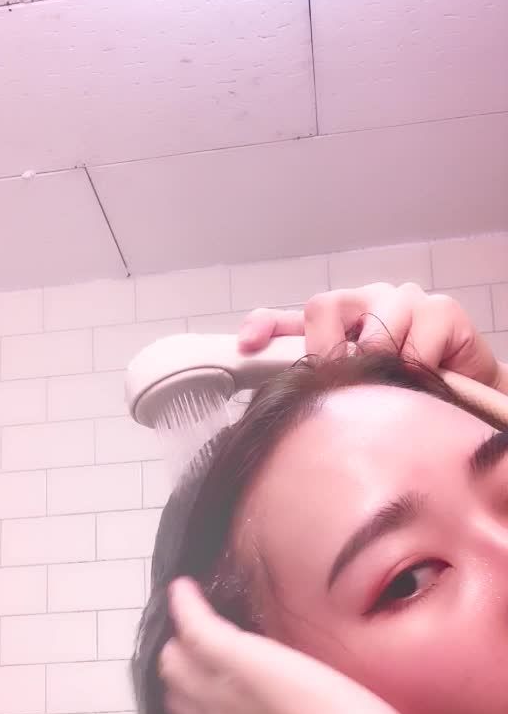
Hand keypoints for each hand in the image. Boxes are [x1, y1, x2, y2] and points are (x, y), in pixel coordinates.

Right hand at [159, 578, 418, 713]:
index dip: (201, 703)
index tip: (212, 683)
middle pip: (180, 694)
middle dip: (183, 671)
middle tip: (194, 645)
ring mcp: (222, 692)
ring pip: (176, 665)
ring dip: (182, 643)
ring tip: (190, 618)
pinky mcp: (235, 658)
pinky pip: (197, 629)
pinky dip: (188, 607)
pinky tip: (184, 588)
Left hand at [237, 282, 506, 391]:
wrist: (466, 400)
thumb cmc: (405, 396)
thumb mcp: (355, 399)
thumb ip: (321, 395)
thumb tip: (281, 411)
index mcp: (337, 325)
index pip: (289, 317)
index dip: (265, 325)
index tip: (247, 345)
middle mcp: (364, 305)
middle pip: (324, 307)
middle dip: (329, 350)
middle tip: (345, 382)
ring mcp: (403, 302)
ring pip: (375, 324)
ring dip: (381, 362)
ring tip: (393, 386)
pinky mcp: (441, 310)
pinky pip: (418, 334)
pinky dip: (418, 362)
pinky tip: (425, 378)